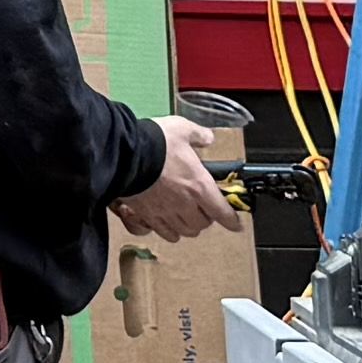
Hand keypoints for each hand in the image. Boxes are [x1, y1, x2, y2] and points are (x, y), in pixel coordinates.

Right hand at [117, 117, 240, 242]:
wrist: (126, 155)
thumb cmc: (157, 142)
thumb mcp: (182, 129)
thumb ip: (198, 135)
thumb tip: (208, 138)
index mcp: (200, 185)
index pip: (222, 212)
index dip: (232, 220)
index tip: (236, 224)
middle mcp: (186, 204)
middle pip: (203, 224)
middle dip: (206, 218)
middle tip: (204, 209)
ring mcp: (167, 213)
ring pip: (186, 231)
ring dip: (190, 226)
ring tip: (187, 218)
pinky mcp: (149, 217)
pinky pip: (166, 233)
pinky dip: (171, 232)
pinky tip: (169, 224)